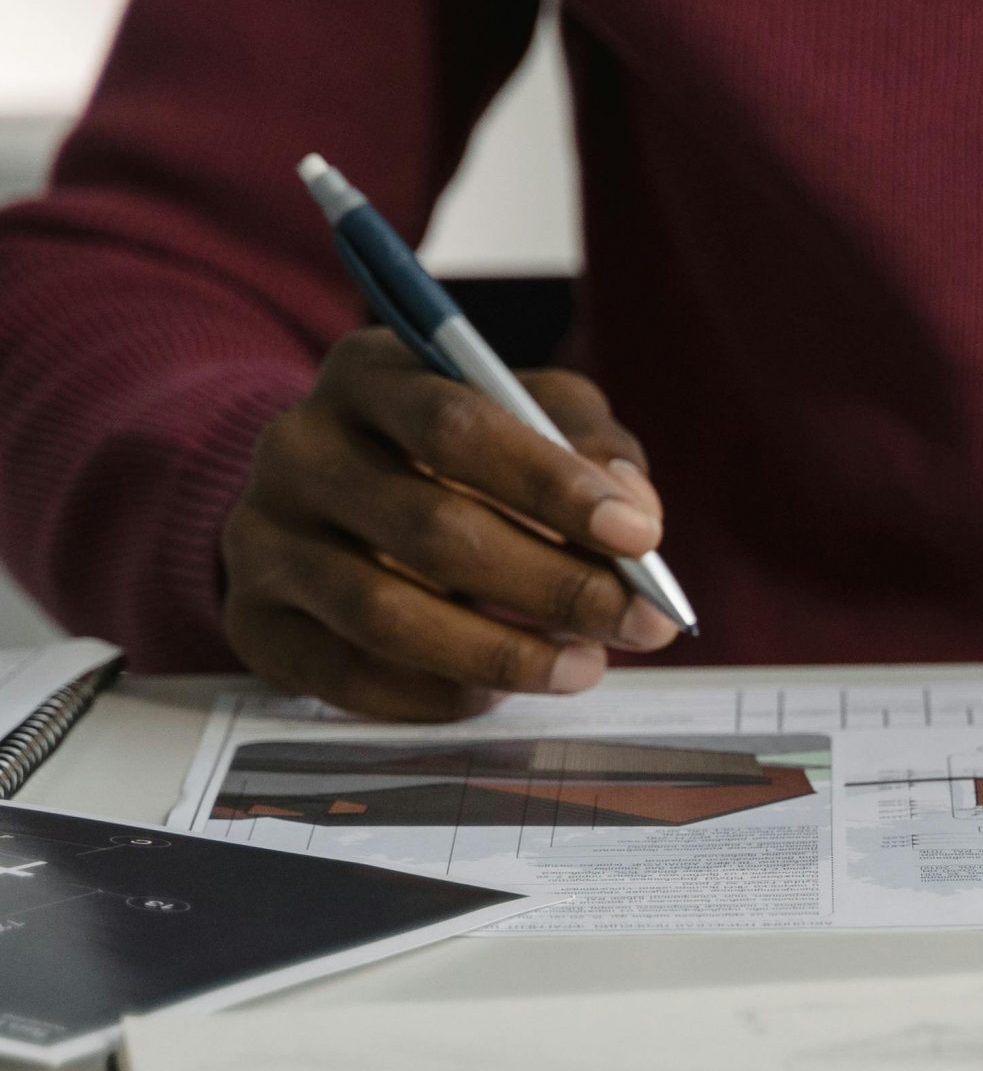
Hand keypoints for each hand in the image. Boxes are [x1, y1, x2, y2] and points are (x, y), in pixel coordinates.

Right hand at [221, 327, 679, 719]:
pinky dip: (435, 695)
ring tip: (584, 666)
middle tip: (640, 622)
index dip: (553, 484)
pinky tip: (496, 693)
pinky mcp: (254, 619)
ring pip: (384, 613)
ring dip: (502, 653)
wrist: (327, 499)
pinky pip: (346, 674)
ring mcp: (263, 537)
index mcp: (369, 375)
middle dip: (554, 585)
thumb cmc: (455, 452)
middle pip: (429, 526)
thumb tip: (635, 510)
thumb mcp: (527, 413)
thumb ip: (590, 444)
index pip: (458, 425)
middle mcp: (298, 449)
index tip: (639, 536)